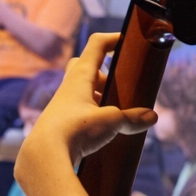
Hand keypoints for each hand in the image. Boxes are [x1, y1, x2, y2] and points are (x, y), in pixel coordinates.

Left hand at [22, 33, 156, 166]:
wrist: (44, 156)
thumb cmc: (75, 129)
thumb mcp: (110, 122)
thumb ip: (132, 118)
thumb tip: (151, 117)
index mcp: (80, 76)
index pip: (97, 45)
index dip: (113, 39)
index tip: (128, 41)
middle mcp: (69, 86)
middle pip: (85, 65)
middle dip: (104, 71)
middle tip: (120, 83)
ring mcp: (64, 104)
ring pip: (83, 89)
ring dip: (99, 94)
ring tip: (117, 109)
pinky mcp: (62, 122)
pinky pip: (80, 109)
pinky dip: (94, 112)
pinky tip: (104, 128)